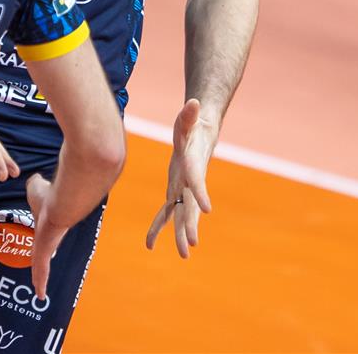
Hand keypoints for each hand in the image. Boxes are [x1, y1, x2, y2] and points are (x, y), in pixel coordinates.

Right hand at [24, 173, 68, 299]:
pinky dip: (41, 283)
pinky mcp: (46, 252)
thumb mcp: (35, 186)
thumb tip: (37, 179)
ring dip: (41, 281)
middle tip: (40, 280)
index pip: (43, 240)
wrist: (62, 202)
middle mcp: (49, 240)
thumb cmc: (48, 194)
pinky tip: (41, 295)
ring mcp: (48, 247)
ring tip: (40, 293)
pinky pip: (42, 271)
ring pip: (43, 268)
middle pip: (43, 258)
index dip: (41, 247)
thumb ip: (35, 184)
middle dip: (41, 269)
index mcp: (46, 227)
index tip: (40, 252)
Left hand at [145, 98, 217, 257]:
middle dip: (190, 225)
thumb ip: (189, 114)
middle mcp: (189, 183)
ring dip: (180, 234)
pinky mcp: (174, 192)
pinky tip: (149, 244)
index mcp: (193, 167)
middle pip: (191, 206)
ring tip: (183, 255)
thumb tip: (194, 101)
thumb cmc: (192, 128)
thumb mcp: (187, 120)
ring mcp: (182, 190)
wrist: (201, 137)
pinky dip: (158, 227)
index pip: (197, 182)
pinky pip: (166, 213)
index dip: (201, 193)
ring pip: (181, 215)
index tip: (208, 209)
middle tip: (192, 245)